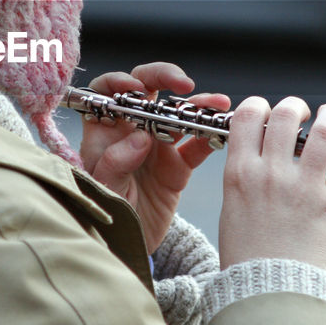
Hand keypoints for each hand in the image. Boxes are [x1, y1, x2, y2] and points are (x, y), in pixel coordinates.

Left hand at [80, 63, 229, 252]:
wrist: (126, 247)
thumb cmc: (103, 214)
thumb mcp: (102, 191)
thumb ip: (115, 164)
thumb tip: (139, 138)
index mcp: (104, 132)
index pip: (106, 92)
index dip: (118, 82)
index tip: (135, 88)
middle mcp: (131, 130)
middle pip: (146, 89)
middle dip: (164, 77)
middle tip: (182, 84)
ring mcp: (157, 145)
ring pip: (178, 113)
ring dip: (198, 105)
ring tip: (216, 104)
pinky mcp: (179, 166)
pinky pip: (198, 145)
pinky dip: (211, 136)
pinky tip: (223, 128)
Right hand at [218, 97, 325, 271]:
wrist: (270, 291)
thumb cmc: (248, 253)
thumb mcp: (232, 206)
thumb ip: (246, 174)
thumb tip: (263, 150)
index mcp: (239, 173)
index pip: (247, 116)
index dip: (259, 105)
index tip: (268, 112)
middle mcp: (270, 173)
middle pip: (285, 114)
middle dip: (295, 106)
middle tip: (301, 114)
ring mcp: (303, 186)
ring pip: (323, 130)